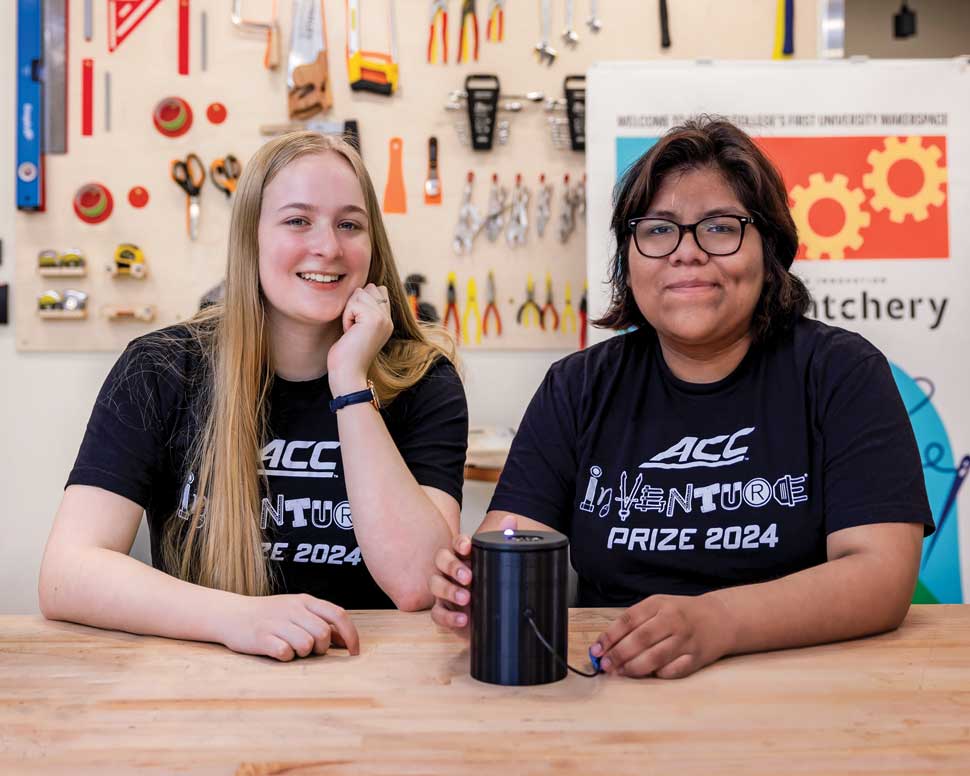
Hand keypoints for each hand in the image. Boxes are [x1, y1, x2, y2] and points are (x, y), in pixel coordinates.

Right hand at [219, 593, 360, 661]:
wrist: (231, 614)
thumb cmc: (270, 616)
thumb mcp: (297, 612)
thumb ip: (321, 622)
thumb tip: (346, 641)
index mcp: (305, 600)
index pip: (338, 614)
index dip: (351, 635)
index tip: (354, 652)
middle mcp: (292, 608)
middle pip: (323, 633)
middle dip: (322, 648)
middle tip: (310, 651)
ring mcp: (276, 622)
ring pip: (306, 644)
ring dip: (303, 653)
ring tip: (292, 649)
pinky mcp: (261, 637)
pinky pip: (285, 652)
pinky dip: (286, 656)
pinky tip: (278, 651)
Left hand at [327, 283, 393, 396]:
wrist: (348, 373)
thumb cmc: (346, 354)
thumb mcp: (358, 328)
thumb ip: (364, 310)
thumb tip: (362, 288)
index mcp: (387, 320)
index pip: (378, 290)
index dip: (361, 301)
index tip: (356, 324)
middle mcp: (388, 318)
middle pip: (368, 289)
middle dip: (354, 304)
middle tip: (353, 328)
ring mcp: (383, 318)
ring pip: (360, 293)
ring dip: (349, 311)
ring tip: (351, 331)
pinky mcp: (374, 318)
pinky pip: (353, 304)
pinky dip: (346, 317)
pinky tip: (349, 333)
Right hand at [430, 515, 516, 637]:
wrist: (491, 616)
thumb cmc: (489, 586)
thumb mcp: (498, 564)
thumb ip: (504, 540)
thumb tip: (510, 520)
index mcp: (463, 557)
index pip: (456, 544)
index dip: (460, 543)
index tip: (468, 547)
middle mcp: (449, 571)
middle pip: (440, 560)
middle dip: (452, 566)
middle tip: (468, 576)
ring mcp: (443, 591)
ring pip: (435, 584)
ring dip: (449, 590)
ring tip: (467, 598)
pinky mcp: (443, 612)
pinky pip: (437, 613)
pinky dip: (448, 617)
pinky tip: (463, 619)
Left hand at [590, 593, 736, 678]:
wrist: (720, 618)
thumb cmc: (681, 613)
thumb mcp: (658, 606)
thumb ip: (634, 621)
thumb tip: (606, 644)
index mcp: (659, 604)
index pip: (628, 620)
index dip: (609, 637)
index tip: (596, 650)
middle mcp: (673, 620)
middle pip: (640, 639)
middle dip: (618, 655)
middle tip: (605, 665)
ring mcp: (686, 640)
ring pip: (655, 657)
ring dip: (634, 667)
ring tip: (620, 672)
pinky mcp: (697, 658)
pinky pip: (673, 670)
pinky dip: (658, 674)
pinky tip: (648, 674)